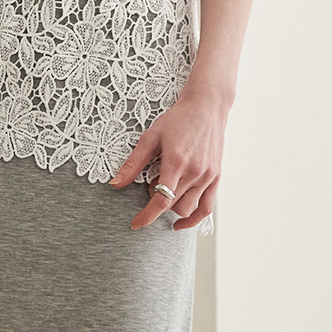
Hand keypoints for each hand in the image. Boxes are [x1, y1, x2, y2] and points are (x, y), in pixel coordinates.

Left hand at [111, 77, 230, 229]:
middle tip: (152, 182)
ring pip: (187, 209)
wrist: (207, 107)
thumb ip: (133, 164)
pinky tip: (181, 221)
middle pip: (171, 205)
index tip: (136, 223)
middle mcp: (195, 172)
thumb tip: (115, 184)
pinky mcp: (216, 178)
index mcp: (177, 162)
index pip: (161, 200)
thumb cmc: (178, 119)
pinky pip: (206, 209)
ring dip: (172, 206)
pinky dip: (193, 219)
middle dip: (156, 202)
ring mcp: (207, 176)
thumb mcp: (150, 138)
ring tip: (168, 187)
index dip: (146, 216)